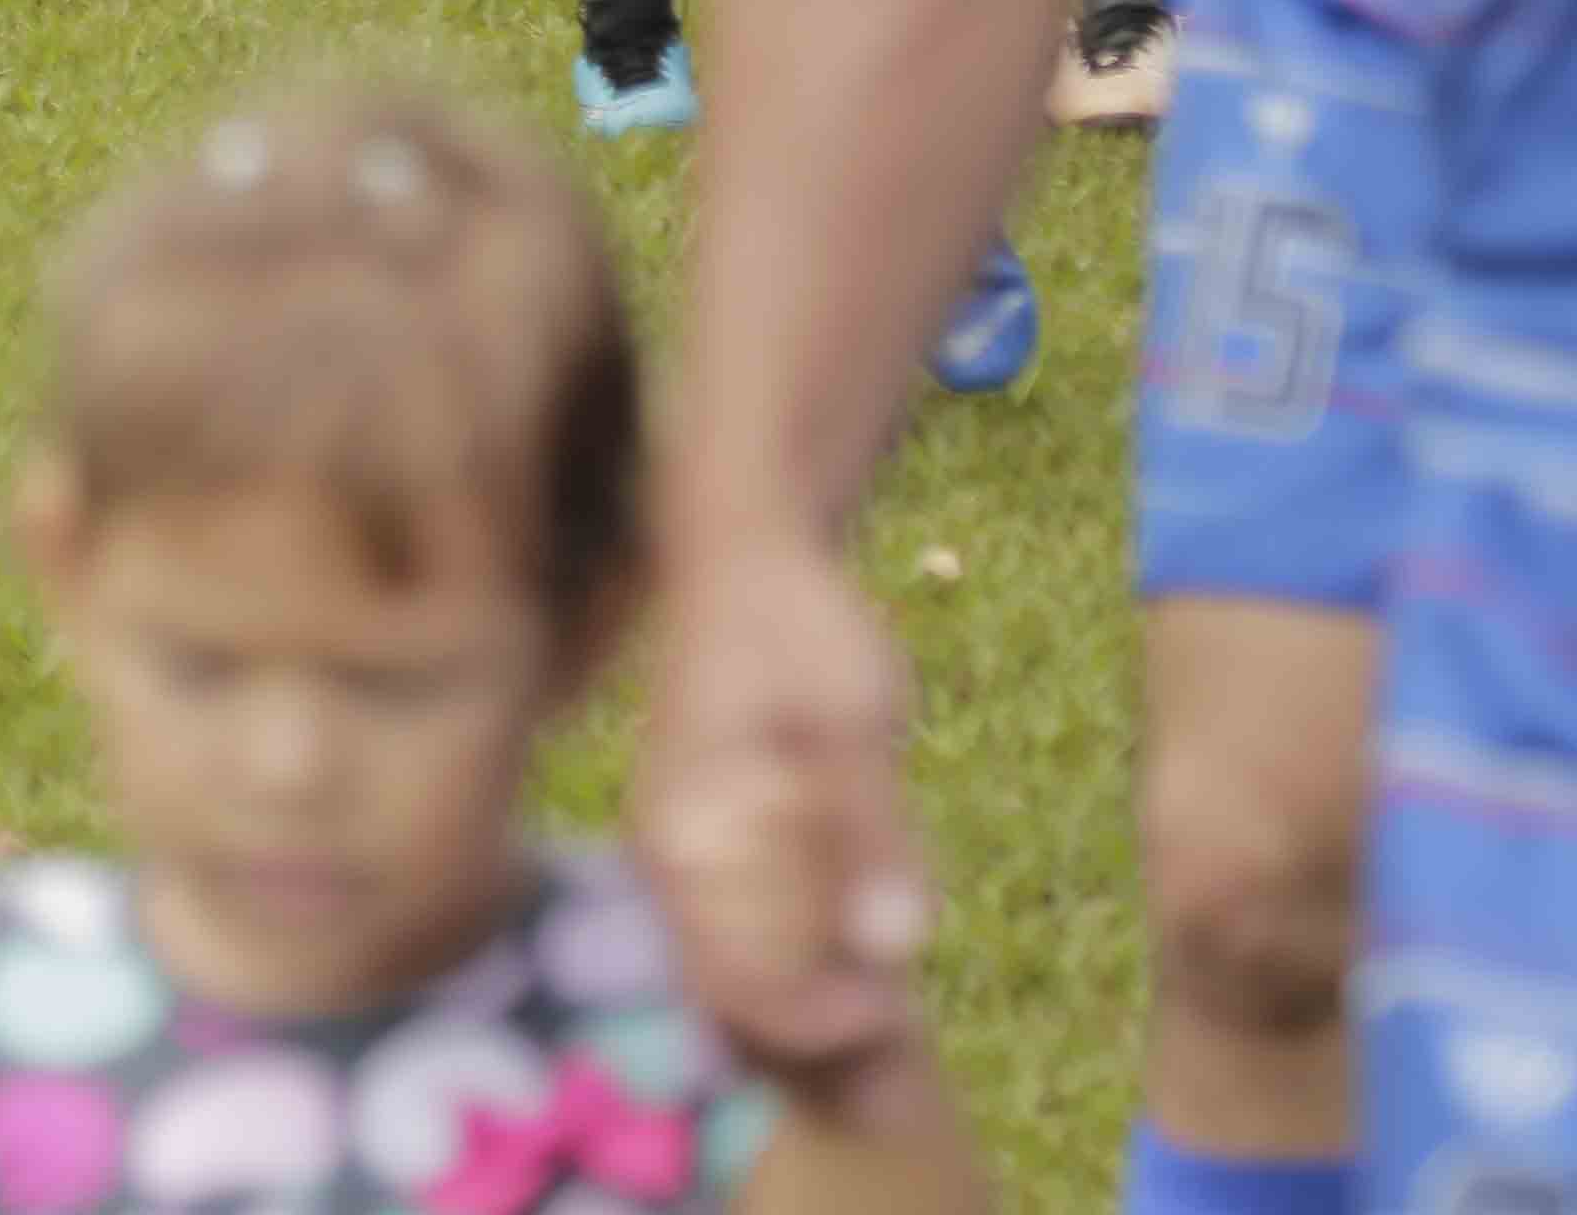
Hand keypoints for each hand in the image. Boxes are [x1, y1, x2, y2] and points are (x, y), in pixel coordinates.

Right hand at [630, 529, 936, 1084]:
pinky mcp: (717, 843)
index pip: (735, 992)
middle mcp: (670, 861)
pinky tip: (873, 900)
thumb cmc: (797, 622)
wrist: (747, 550)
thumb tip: (898, 945)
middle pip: (736, 1001)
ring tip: (896, 950)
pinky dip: (817, 945)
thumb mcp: (852, 718)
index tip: (893, 1007)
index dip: (817, 1026)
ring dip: (822, 985)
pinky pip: (760, 930)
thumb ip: (871, 831)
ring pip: (750, 970)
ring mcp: (687, 854)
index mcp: (686, 840)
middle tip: (906, 996)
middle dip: (822, 1019)